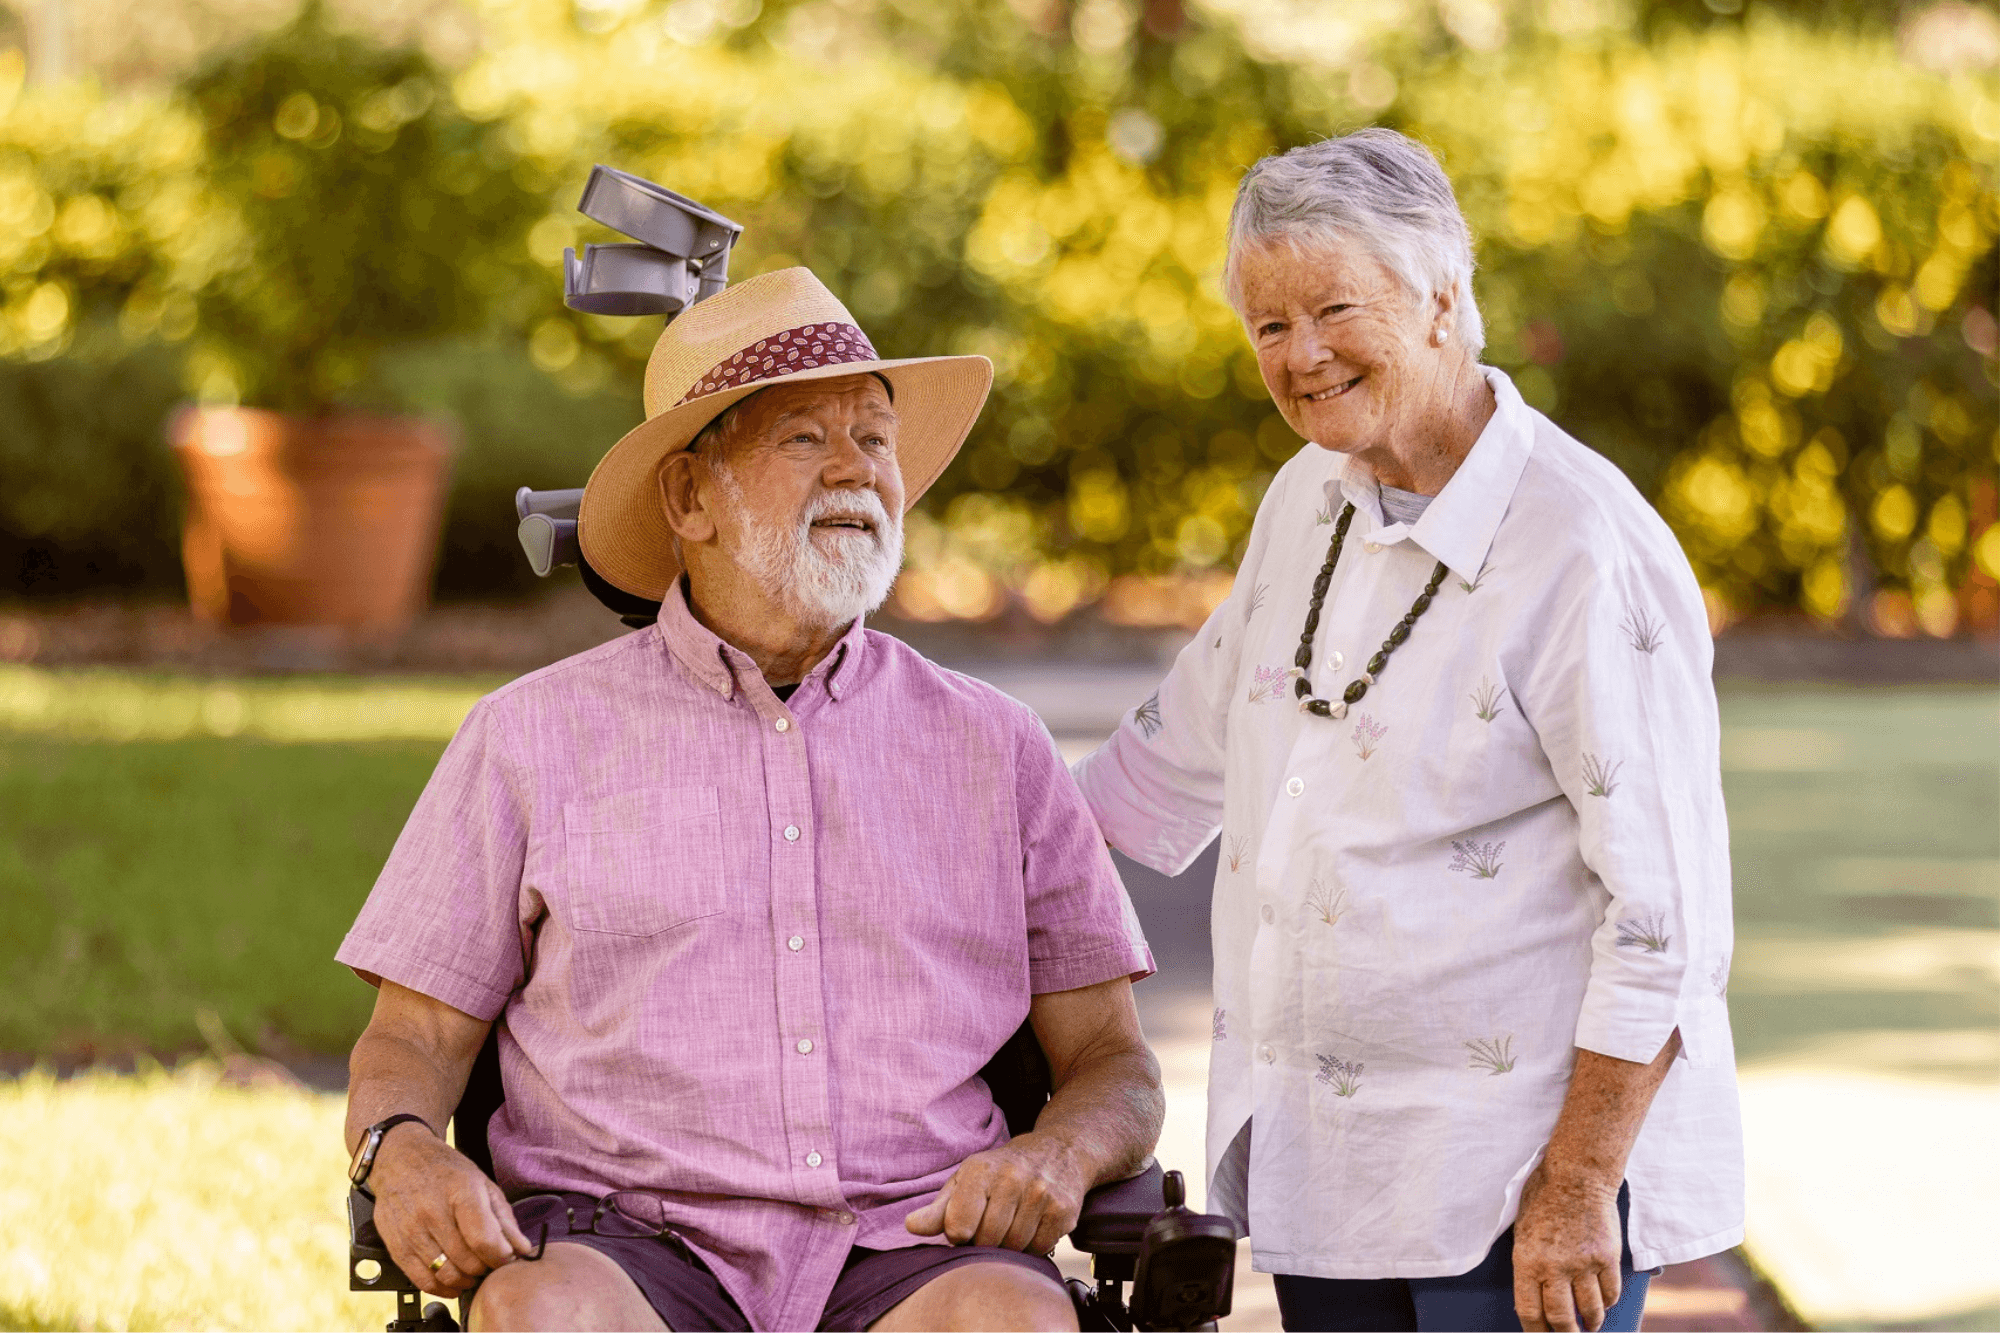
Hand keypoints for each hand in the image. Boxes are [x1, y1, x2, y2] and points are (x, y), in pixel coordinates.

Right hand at [367, 1122, 535, 1297]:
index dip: (501, 1256)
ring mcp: (412, 1231)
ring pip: (446, 1274)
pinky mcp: (396, 1246)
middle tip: (490, 1262)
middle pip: (467, 1261)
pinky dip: (443, 1288)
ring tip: (474, 1271)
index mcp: (460, 1192)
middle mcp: (433, 1212)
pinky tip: (454, 1281)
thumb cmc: (445, 1171)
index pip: (484, 1239)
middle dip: (485, 1268)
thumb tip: (522, 1249)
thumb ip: (504, 1219)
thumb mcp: (482, 1184)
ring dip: (466, 1280)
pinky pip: (422, 1280)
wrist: (400, 1160)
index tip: (506, 1257)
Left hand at [904, 1132, 1087, 1253]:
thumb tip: (911, 1227)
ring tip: (1012, 1222)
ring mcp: (1040, 1194)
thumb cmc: (1001, 1172)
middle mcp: (1012, 1178)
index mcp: (980, 1170)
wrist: (1059, 1152)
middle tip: (991, 1224)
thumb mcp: (965, 1182)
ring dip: (1010, 1246)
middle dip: (985, 1242)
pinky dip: (1033, 1245)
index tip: (965, 1225)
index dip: (959, 1234)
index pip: (958, 1227)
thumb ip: (938, 1210)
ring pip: (1014, 1247)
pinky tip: (1032, 1225)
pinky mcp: (1063, 1210)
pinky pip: (1039, 1248)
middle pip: (987, 1241)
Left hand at [1511, 1164, 1621, 1331]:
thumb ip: (1529, 1264)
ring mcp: (1583, 1263)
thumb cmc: (1543, 1199)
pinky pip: (1610, 1293)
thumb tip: (1535, 1298)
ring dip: (1590, 1323)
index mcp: (1527, 1260)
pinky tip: (1602, 1303)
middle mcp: (1554, 1266)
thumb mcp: (1522, 1231)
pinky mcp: (1607, 1257)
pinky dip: (1606, 1303)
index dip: (1536, 1331)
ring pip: (1589, 1310)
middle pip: (1561, 1319)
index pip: (1529, 1311)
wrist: (1577, 1175)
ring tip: (1588, 1326)